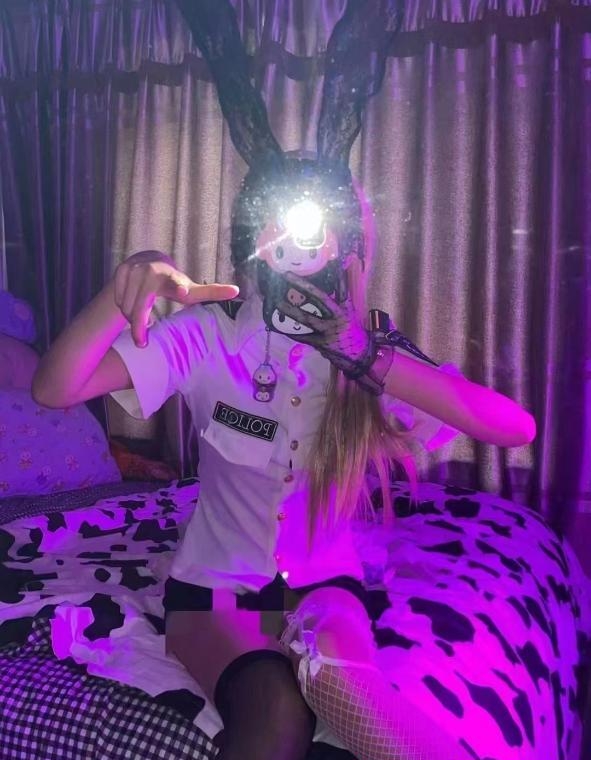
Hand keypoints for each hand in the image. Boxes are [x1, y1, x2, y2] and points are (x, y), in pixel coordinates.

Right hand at [113, 250, 238, 346]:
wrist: (148, 260)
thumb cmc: (174, 282)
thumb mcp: (191, 289)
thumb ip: (212, 292)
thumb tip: (237, 291)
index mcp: (172, 277)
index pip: (176, 283)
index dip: (180, 287)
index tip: (184, 292)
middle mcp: (152, 270)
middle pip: (141, 307)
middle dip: (139, 327)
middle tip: (142, 343)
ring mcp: (135, 268)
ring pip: (128, 306)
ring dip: (133, 318)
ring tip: (142, 319)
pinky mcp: (121, 270)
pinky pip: (118, 300)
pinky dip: (124, 308)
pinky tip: (131, 306)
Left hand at [276, 272, 373, 377]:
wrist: (358, 356)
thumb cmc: (354, 331)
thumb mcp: (350, 312)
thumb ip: (342, 295)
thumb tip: (341, 274)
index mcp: (343, 311)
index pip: (334, 291)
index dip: (325, 280)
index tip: (321, 266)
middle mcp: (334, 320)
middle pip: (317, 300)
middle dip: (302, 286)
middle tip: (287, 275)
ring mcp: (325, 332)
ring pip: (306, 319)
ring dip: (290, 310)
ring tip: (277, 302)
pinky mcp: (318, 344)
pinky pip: (301, 336)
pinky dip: (289, 331)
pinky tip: (277, 326)